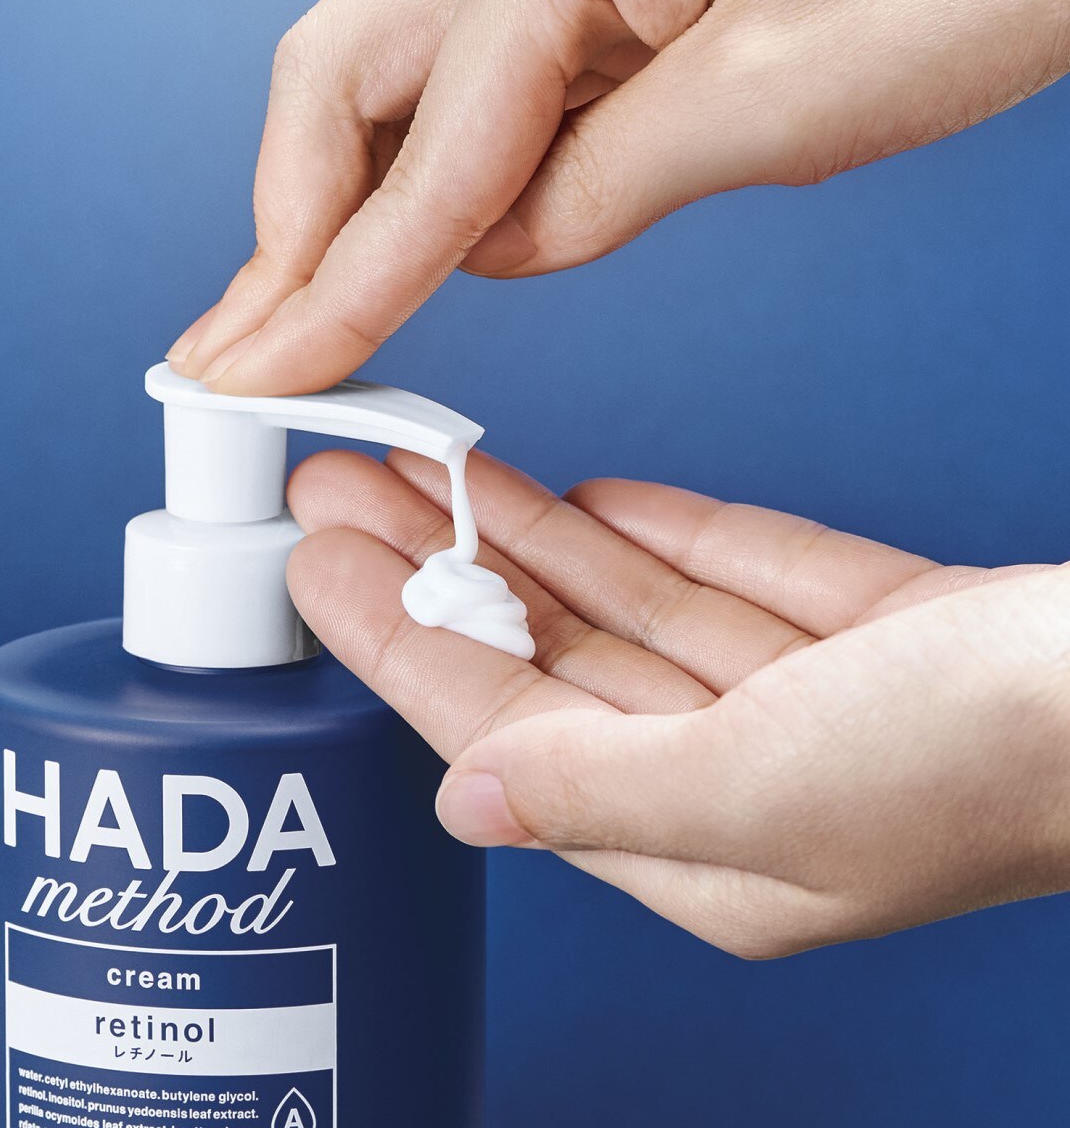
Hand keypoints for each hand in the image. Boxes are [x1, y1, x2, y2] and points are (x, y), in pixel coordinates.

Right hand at [167, 0, 1069, 394]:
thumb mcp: (772, 97)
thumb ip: (597, 184)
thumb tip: (495, 248)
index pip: (415, 165)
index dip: (334, 293)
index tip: (265, 377)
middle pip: (335, 90)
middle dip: (280, 234)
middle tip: (233, 348)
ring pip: (385, 91)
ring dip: (333, 211)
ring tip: (287, 316)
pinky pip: (463, 96)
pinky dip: (419, 183)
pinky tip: (398, 251)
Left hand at [285, 448, 1069, 956]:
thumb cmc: (991, 756)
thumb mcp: (772, 785)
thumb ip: (606, 792)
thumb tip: (469, 796)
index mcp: (700, 839)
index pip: (500, 726)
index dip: (400, 642)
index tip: (320, 564)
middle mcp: (731, 774)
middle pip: (543, 657)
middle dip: (434, 571)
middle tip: (338, 492)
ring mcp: (789, 697)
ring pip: (615, 605)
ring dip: (516, 536)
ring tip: (421, 471)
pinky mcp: (844, 629)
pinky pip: (711, 571)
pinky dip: (643, 532)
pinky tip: (571, 499)